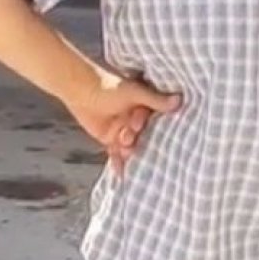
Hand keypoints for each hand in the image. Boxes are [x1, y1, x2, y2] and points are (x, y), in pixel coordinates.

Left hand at [65, 69, 180, 174]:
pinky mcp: (110, 138)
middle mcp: (137, 118)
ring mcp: (124, 129)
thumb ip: (155, 100)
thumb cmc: (107, 85)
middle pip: (144, 135)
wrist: (79, 88)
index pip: (154, 119)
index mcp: (146, 105)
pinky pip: (117, 153)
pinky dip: (118, 163)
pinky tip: (120, 174)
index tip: (136, 124)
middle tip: (127, 137)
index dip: (146, 123)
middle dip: (137, 139)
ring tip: (122, 150)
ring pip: (131, 145)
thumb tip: (179, 100)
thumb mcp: (134, 93)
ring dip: (128, 151)